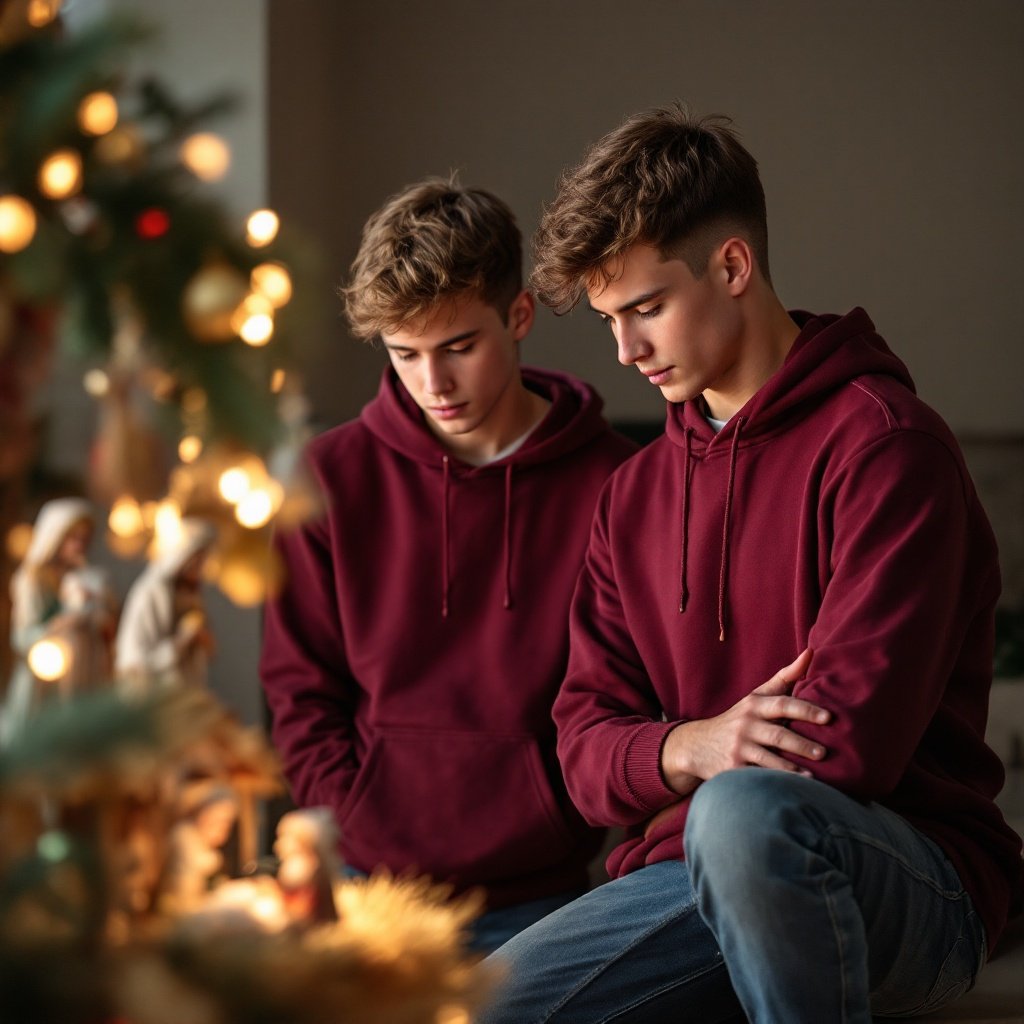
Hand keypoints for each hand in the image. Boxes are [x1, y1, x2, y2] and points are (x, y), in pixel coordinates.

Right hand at [661, 649, 828, 791]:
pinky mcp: (732, 769)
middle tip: (823, 753)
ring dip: (791, 769)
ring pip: (768, 760)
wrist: (696, 745)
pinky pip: (757, 777)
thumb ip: (785, 677)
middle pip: (777, 735)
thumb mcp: (756, 696)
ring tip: (813, 778)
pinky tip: (791, 790)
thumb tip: (811, 652)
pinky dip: (774, 784)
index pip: (783, 705)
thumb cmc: (738, 719)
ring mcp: (738, 748)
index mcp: (755, 705)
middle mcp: (746, 725)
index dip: (806, 711)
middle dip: (801, 745)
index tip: (828, 718)